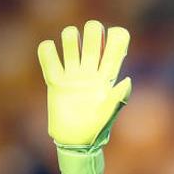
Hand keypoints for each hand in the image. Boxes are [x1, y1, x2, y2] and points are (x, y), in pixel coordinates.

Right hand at [37, 20, 131, 173]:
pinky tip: (51, 56)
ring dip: (70, 37)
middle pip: (93, 37)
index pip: (116, 47)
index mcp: (107, 77)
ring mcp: (72, 74)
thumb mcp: (108, 115)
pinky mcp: (55, 81)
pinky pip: (48, 57)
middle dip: (92, 31)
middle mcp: (91, 71)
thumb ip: (118, 98)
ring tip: (70, 49)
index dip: (116, 36)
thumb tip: (126, 80)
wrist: (74, 142)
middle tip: (89, 45)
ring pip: (71, 41)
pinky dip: (47, 50)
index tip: (113, 37)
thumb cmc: (95, 130)